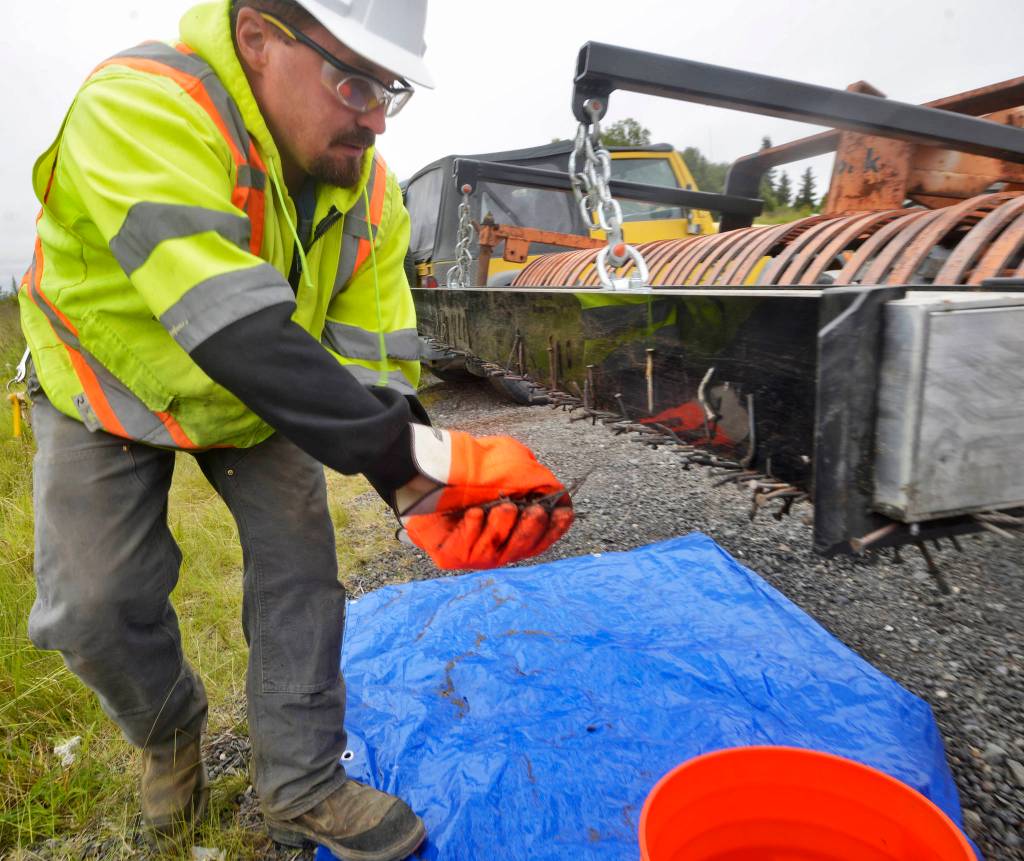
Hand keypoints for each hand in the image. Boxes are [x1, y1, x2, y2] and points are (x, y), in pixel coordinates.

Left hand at [394, 425, 573, 569]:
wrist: (423, 464)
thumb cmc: (466, 465)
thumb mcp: (510, 465)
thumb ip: (537, 481)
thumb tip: (563, 497)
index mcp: (508, 526)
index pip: (537, 537)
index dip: (554, 530)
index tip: (564, 515)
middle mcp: (491, 542)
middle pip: (522, 549)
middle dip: (532, 531)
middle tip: (535, 512)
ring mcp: (470, 551)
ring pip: (498, 552)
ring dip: (503, 528)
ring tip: (502, 507)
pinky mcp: (449, 555)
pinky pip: (469, 549)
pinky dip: (475, 530)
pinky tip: (474, 513)